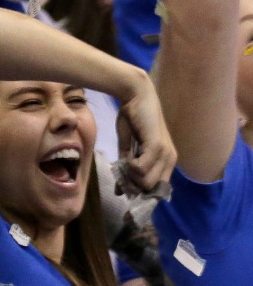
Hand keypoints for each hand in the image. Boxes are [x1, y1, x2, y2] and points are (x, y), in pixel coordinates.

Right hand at [114, 73, 176, 194]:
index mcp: (166, 161)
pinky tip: (126, 157)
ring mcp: (165, 154)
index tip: (125, 194)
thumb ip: (127, 167)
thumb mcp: (128, 148)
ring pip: (146, 181)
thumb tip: (122, 190)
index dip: (142, 194)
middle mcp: (170, 160)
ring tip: (124, 164)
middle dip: (133, 186)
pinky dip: (130, 167)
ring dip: (131, 176)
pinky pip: (141, 168)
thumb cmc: (132, 119)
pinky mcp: (156, 147)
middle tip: (121, 179)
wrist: (135, 96)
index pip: (158, 189)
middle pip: (151, 189)